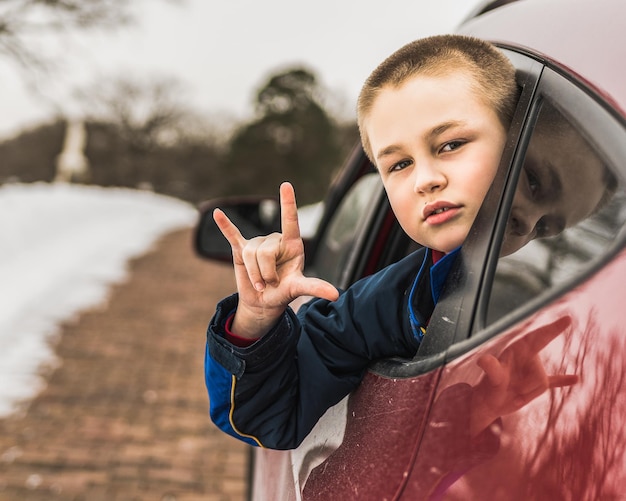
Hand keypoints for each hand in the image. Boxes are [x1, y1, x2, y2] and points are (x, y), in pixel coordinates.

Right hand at [213, 182, 338, 337]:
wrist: (264, 302)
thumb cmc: (284, 292)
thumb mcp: (299, 289)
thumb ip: (315, 288)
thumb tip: (336, 295)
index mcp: (292, 243)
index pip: (290, 220)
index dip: (287, 203)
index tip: (286, 185)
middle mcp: (275, 239)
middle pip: (265, 251)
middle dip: (266, 273)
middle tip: (271, 283)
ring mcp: (257, 243)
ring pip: (250, 254)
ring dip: (254, 274)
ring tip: (260, 282)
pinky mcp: (241, 249)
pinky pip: (232, 235)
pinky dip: (224, 226)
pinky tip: (216, 213)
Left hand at [470, 316, 578, 434]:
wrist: (488, 404)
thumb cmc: (488, 388)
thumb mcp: (491, 377)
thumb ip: (491, 368)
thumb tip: (482, 360)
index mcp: (517, 349)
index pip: (538, 337)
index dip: (553, 328)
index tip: (568, 318)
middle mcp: (526, 357)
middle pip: (539, 375)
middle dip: (527, 386)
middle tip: (515, 388)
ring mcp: (531, 370)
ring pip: (542, 385)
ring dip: (528, 394)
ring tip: (513, 395)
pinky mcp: (535, 385)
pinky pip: (554, 381)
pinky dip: (563, 380)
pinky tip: (576, 378)